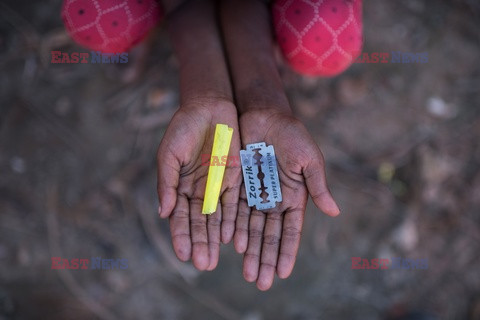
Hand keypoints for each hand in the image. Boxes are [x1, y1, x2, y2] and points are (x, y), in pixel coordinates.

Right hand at [157, 100, 241, 269]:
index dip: (180, 236)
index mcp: (179, 186)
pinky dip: (231, 221)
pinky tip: (229, 239)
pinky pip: (234, 204)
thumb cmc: (183, 128)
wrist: (209, 108)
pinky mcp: (235, 179)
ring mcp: (217, 186)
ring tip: (214, 260)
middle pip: (199, 222)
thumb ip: (167, 182)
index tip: (183, 254)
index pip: (179, 217)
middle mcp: (198, 191)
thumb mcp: (170, 153)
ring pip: (216, 218)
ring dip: (214, 239)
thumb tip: (162, 212)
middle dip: (200, 243)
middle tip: (203, 265)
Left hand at [234, 109, 339, 289]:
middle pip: (270, 236)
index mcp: (294, 197)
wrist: (263, 114)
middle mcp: (274, 200)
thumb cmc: (291, 134)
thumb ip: (318, 186)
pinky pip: (236, 211)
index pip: (291, 231)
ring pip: (252, 229)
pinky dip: (235, 228)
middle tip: (261, 283)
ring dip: (250, 251)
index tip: (283, 273)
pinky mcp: (238, 186)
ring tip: (248, 273)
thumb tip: (335, 212)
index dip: (287, 252)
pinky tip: (233, 245)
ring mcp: (255, 195)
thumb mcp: (309, 159)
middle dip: (266, 259)